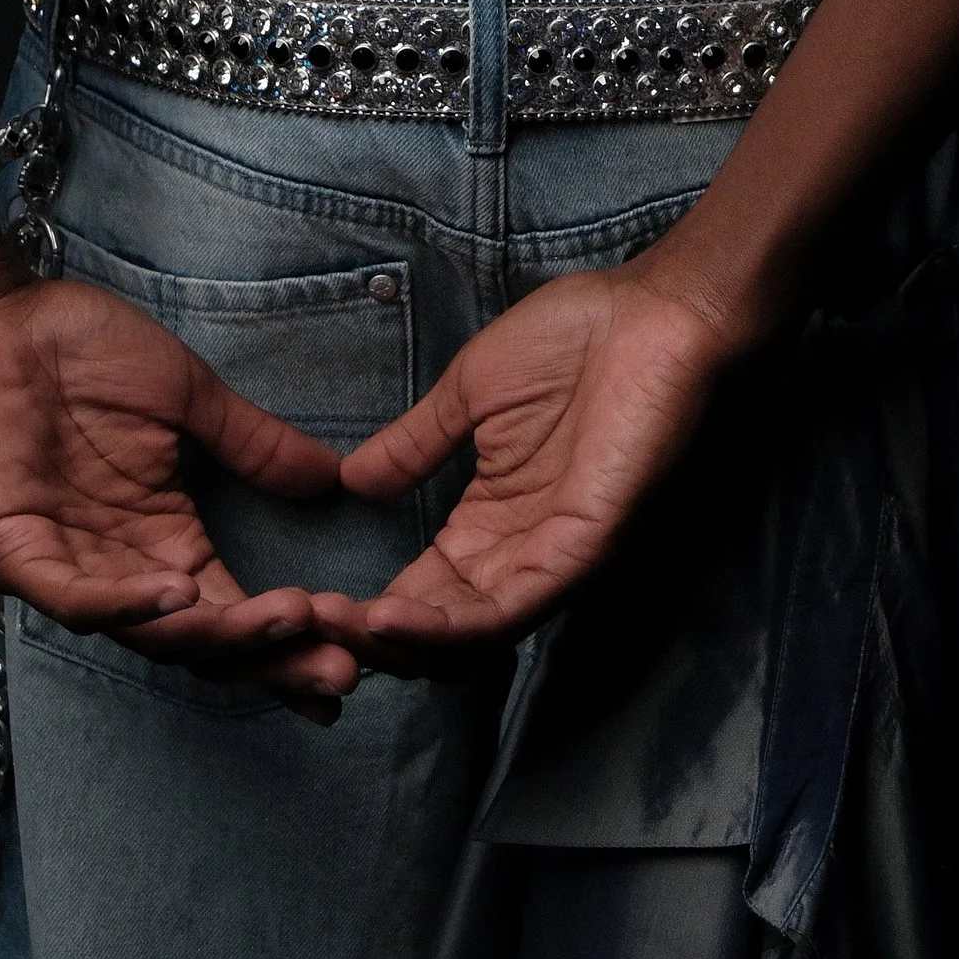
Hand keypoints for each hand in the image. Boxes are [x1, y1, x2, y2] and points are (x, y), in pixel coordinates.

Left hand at [0, 275, 363, 712]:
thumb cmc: (79, 349)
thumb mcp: (186, 394)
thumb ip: (253, 441)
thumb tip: (334, 477)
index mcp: (162, 536)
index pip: (234, 607)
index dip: (290, 636)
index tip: (353, 651)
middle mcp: (121, 568)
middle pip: (203, 643)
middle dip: (272, 661)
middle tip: (337, 673)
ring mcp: (67, 566)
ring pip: (148, 634)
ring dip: (216, 636)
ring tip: (282, 624)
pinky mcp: (15, 553)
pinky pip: (75, 600)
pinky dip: (128, 606)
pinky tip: (180, 597)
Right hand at [335, 262, 734, 661]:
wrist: (653, 314)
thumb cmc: (577, 338)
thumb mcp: (469, 391)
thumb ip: (415, 442)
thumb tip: (350, 480)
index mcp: (491, 518)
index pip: (423, 589)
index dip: (367, 608)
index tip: (305, 604)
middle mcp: (519, 553)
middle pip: (439, 630)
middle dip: (372, 641)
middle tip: (307, 631)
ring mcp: (551, 558)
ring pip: (469, 638)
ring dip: (402, 645)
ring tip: (342, 629)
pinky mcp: (581, 551)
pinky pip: (510, 610)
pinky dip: (449, 626)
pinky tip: (391, 615)